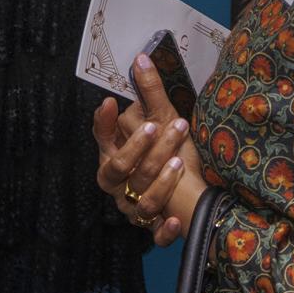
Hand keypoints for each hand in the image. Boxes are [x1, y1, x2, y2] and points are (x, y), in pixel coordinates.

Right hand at [94, 53, 207, 246]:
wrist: (187, 194)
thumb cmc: (165, 153)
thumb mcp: (159, 121)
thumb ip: (148, 93)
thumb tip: (142, 58)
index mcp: (113, 160)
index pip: (105, 144)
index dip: (108, 127)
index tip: (111, 104)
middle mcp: (120, 187)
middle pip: (124, 170)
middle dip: (143, 148)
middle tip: (162, 126)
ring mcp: (135, 209)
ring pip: (143, 200)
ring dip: (160, 182)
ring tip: (179, 161)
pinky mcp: (154, 229)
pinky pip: (155, 234)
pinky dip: (163, 228)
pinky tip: (175, 219)